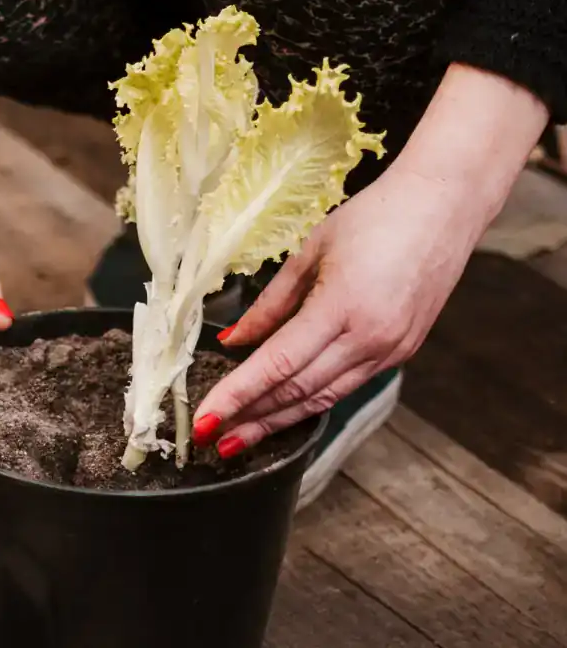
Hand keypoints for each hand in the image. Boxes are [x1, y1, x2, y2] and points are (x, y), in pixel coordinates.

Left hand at [191, 62, 548, 454]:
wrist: (445, 207)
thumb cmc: (374, 218)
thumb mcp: (309, 253)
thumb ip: (268, 304)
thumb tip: (231, 341)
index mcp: (341, 308)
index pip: (276, 365)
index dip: (236, 397)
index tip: (204, 421)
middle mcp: (369, 338)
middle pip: (296, 392)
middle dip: (250, 420)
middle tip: (209, 440)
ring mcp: (389, 350)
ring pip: (321, 398)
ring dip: (276, 421)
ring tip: (238, 440)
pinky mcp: (400, 352)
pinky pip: (345, 387)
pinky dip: (309, 403)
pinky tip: (281, 412)